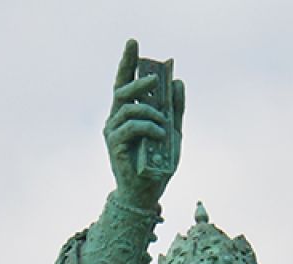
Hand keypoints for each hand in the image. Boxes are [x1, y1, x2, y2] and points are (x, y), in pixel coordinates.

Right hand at [105, 38, 184, 209]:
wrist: (148, 193)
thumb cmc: (158, 164)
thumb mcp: (173, 133)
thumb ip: (175, 109)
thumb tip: (179, 81)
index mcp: (128, 113)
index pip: (126, 82)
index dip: (128, 62)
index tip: (134, 42)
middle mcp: (116, 119)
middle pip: (122, 88)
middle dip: (137, 77)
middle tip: (155, 77)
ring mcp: (113, 131)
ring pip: (129, 107)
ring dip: (151, 111)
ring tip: (164, 123)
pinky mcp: (114, 144)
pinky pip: (131, 126)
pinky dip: (149, 127)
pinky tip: (160, 134)